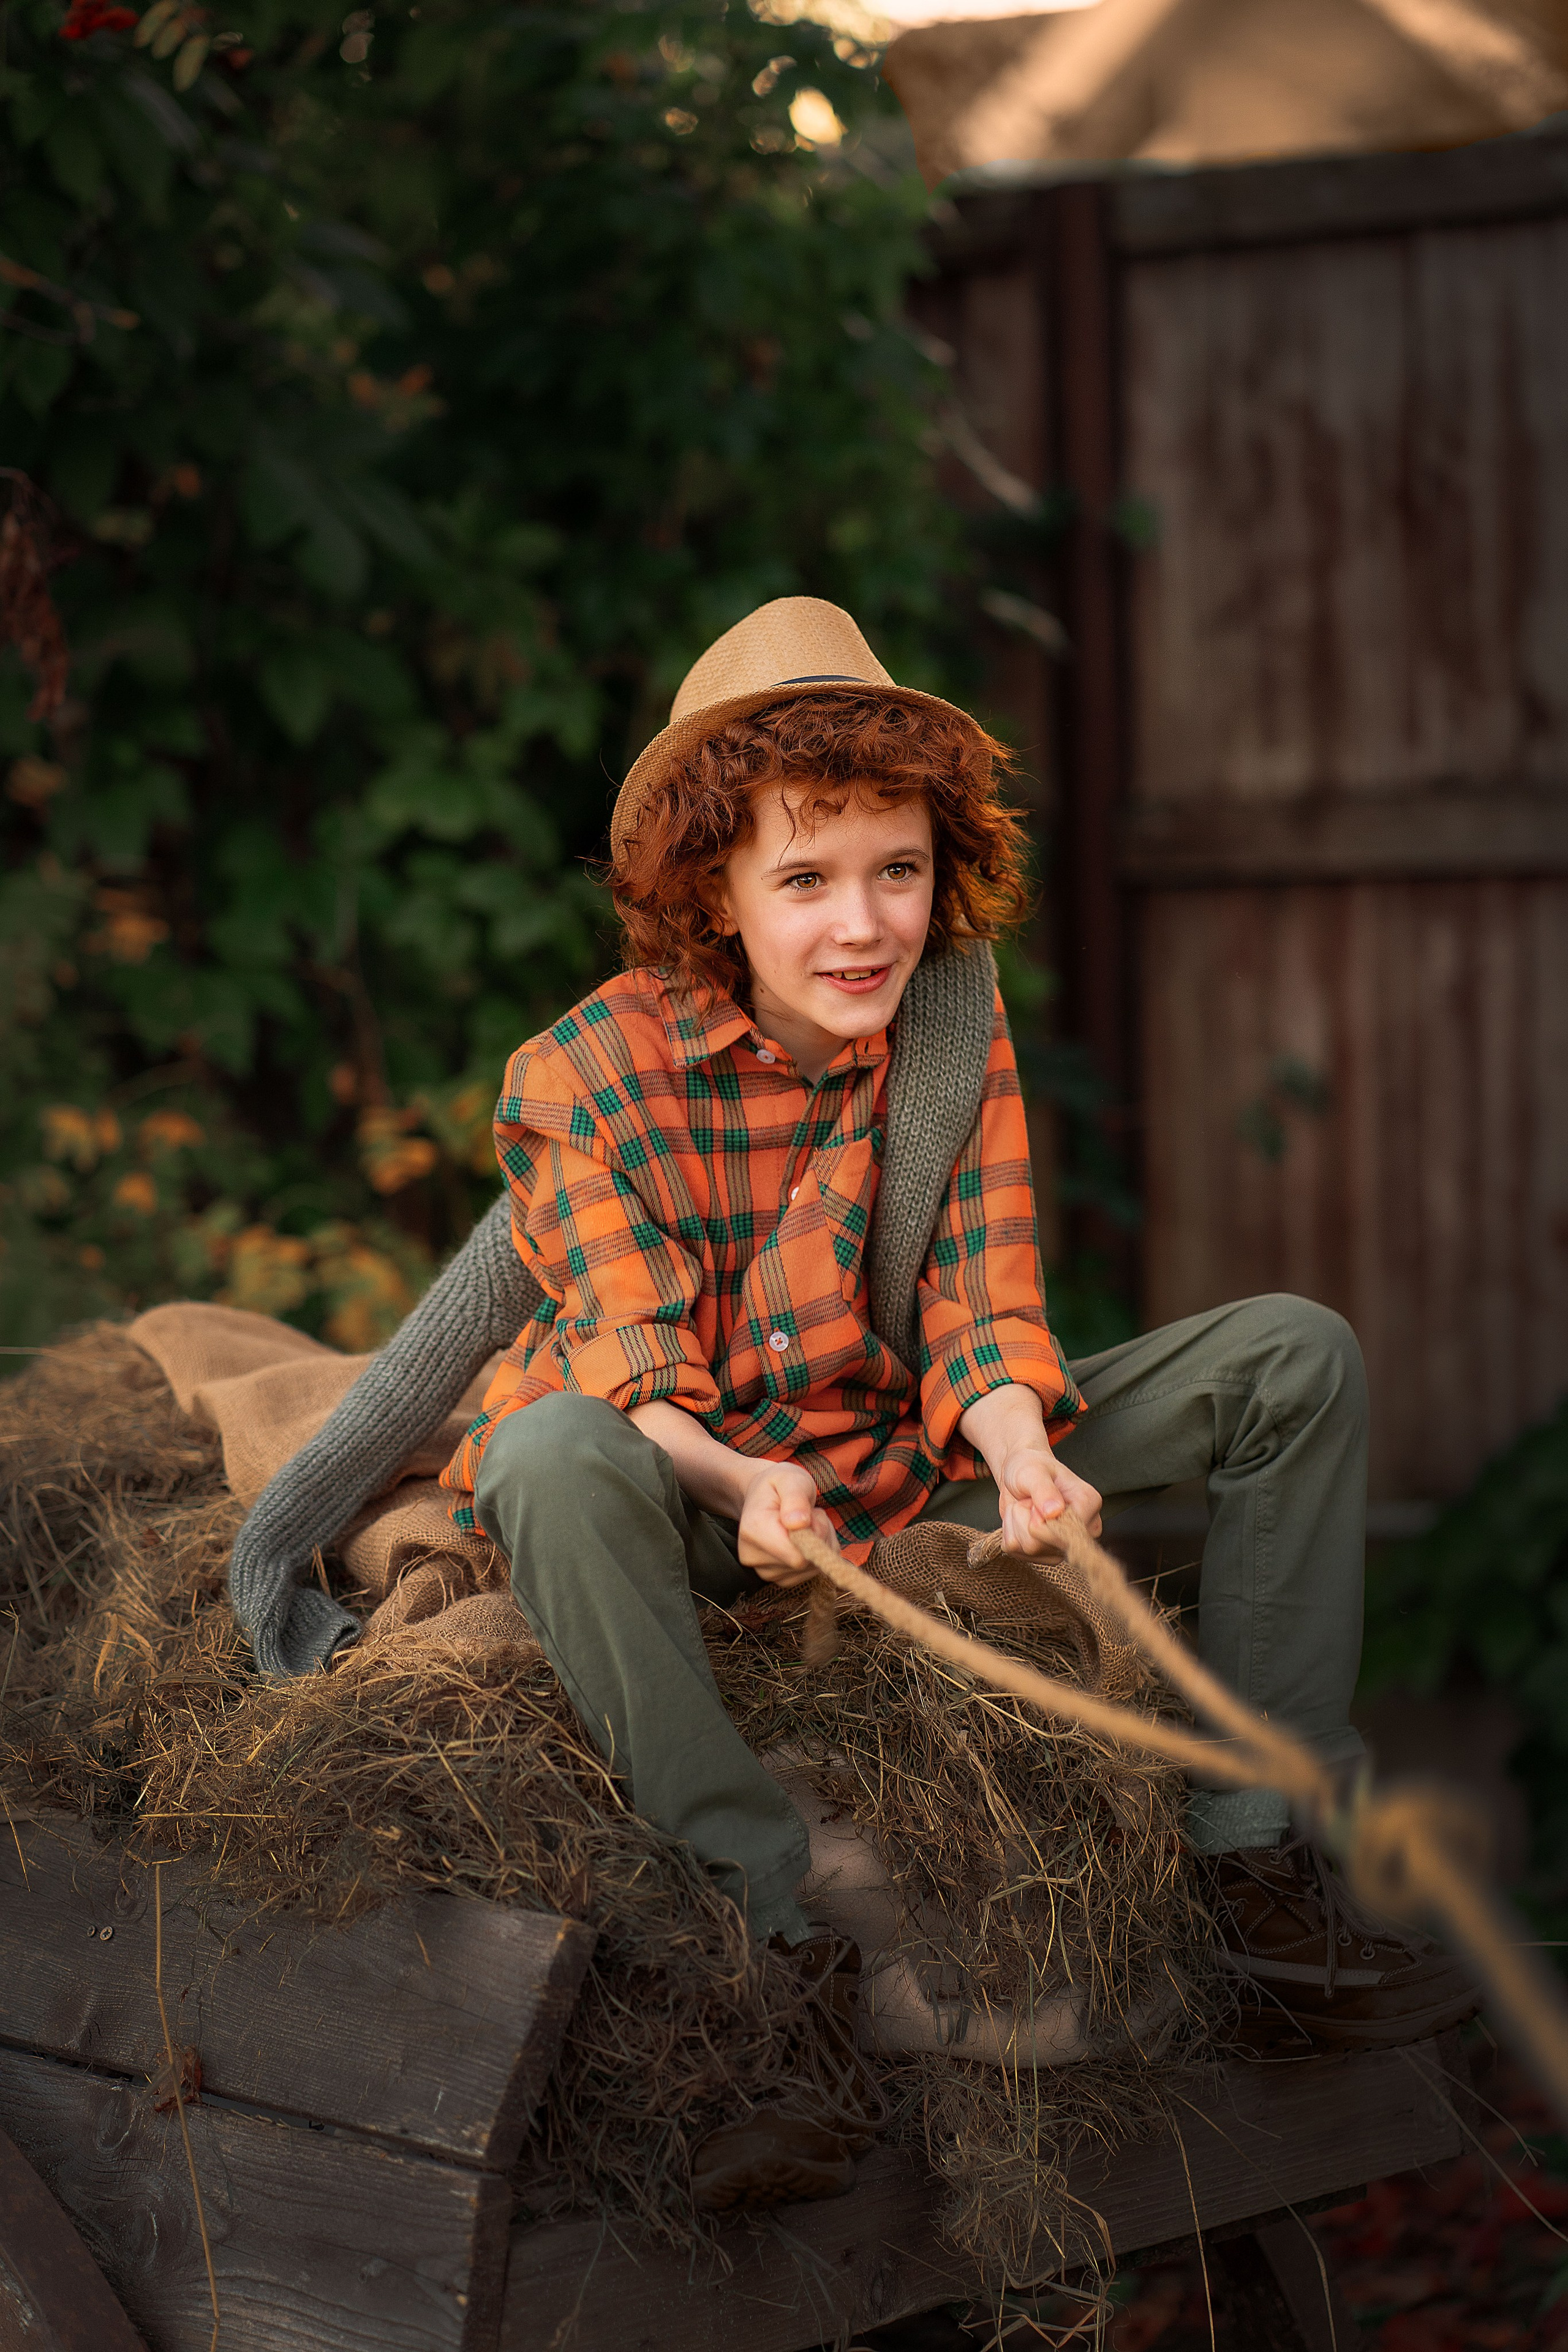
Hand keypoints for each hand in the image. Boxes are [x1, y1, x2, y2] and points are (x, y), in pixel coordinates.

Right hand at [737, 1460, 835, 1586]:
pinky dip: (816, 1555)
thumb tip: (798, 1523)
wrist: (762, 1496)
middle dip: (818, 1538)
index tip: (811, 1514)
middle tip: (810, 1515)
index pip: (796, 1556)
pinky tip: (806, 1538)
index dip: (814, 1536)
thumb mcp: (790, 1479)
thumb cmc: (778, 1485)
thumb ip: (796, 1498)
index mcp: (754, 1530)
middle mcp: (753, 1556)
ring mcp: (764, 1571)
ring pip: (810, 1569)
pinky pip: (809, 1574)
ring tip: (806, 1524)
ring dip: (819, 1546)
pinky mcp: (777, 1578)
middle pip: (805, 1563)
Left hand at [994, 1442, 1102, 1554]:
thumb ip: (1044, 1490)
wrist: (1018, 1474)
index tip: (1037, 1499)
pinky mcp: (1044, 1553)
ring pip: (1029, 1550)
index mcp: (1088, 1505)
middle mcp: (1081, 1530)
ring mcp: (1063, 1545)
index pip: (1063, 1531)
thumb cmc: (1031, 1467)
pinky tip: (1020, 1517)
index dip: (1038, 1518)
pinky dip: (1010, 1532)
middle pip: (1042, 1544)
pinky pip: (1016, 1552)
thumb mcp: (1034, 1471)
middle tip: (1030, 1501)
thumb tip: (1054, 1513)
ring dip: (1016, 1524)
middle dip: (1024, 1520)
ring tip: (1026, 1506)